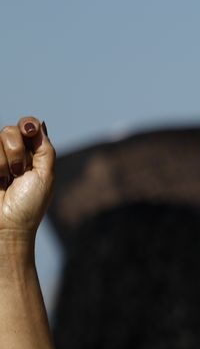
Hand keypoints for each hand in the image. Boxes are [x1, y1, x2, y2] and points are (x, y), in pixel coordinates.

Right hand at [0, 118, 53, 238]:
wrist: (7, 225)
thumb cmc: (29, 205)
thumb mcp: (46, 176)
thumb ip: (45, 149)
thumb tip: (39, 124)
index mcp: (32, 154)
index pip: (28, 126)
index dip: (28, 124)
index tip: (30, 131)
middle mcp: (12, 153)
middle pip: (10, 130)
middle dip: (16, 151)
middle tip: (19, 173)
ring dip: (4, 162)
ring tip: (6, 181)